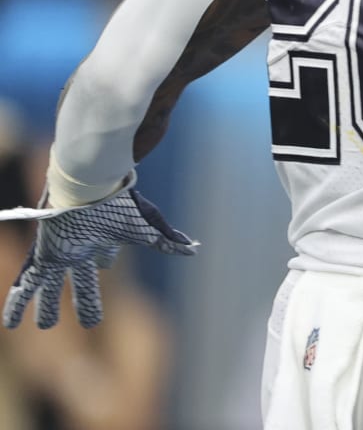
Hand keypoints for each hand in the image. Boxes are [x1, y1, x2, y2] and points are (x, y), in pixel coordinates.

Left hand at [2, 189, 196, 329]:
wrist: (87, 186)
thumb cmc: (118, 204)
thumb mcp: (146, 225)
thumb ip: (167, 240)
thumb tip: (193, 250)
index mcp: (105, 240)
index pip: (104, 256)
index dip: (105, 260)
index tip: (105, 264)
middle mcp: (81, 248)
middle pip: (80, 280)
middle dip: (83, 298)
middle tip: (88, 322)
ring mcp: (61, 254)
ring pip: (50, 288)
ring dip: (45, 307)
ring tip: (44, 326)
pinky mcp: (43, 257)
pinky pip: (27, 286)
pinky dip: (17, 306)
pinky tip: (9, 324)